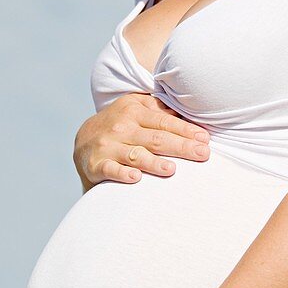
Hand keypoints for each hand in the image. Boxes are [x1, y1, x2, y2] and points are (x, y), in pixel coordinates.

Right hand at [73, 93, 210, 191]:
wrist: (83, 140)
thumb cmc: (120, 124)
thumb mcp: (136, 109)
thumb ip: (160, 110)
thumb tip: (189, 112)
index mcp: (134, 110)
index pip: (164, 121)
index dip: (186, 130)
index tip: (205, 139)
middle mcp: (122, 126)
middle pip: (156, 138)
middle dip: (181, 146)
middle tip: (203, 154)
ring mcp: (108, 145)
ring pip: (136, 155)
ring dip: (154, 163)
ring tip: (172, 169)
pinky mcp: (96, 164)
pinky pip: (111, 170)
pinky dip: (122, 174)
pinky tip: (136, 178)